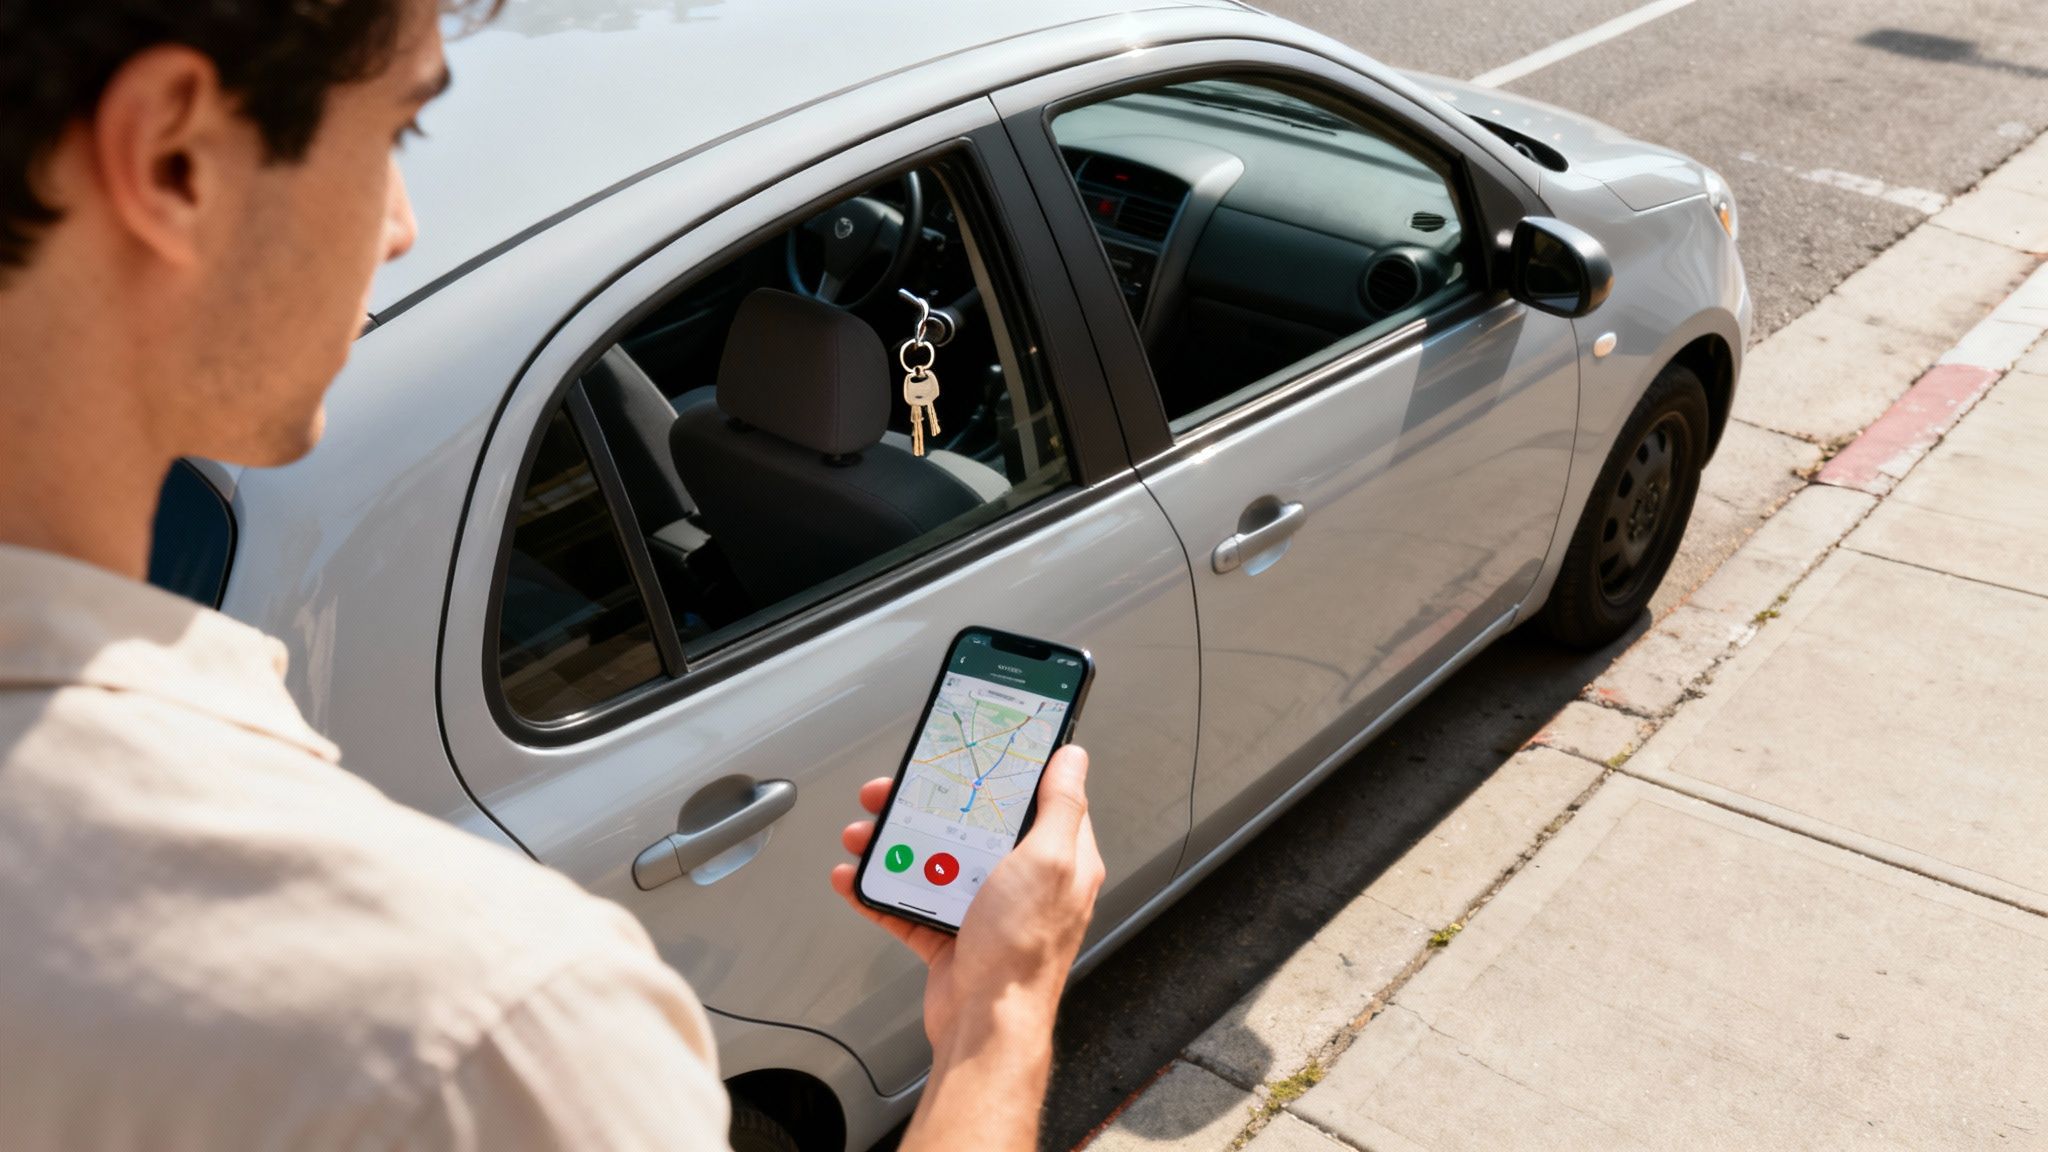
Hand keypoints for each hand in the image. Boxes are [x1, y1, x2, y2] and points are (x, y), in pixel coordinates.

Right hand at [830, 745, 1104, 1052]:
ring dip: (892, 844)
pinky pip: (909, 904)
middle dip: (925, 806)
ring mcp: (985, 909)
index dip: (1001, 770)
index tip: (970, 751)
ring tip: (862, 836)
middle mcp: (1024, 881)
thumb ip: (1061, 805)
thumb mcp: (1049, 860)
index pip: (1034, 796)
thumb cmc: (1024, 952)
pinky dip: (879, 891)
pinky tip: (856, 879)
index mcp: (1058, 858)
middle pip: (969, 823)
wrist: (986, 1028)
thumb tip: (1074, 758)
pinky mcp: (951, 937)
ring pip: (933, 860)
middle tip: (889, 793)